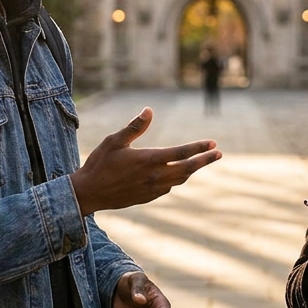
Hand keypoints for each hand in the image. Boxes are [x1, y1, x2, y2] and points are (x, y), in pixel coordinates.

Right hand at [70, 108, 220, 214]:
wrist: (88, 193)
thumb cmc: (99, 163)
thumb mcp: (114, 141)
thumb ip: (134, 127)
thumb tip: (149, 110)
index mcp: (149, 160)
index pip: (181, 152)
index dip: (199, 148)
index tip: (213, 143)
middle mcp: (155, 176)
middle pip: (187, 168)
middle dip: (204, 160)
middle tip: (218, 154)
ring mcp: (152, 189)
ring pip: (179, 179)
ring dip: (191, 170)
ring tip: (201, 161)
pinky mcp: (148, 197)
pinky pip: (168, 187)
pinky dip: (177, 179)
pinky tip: (178, 174)